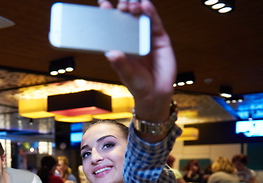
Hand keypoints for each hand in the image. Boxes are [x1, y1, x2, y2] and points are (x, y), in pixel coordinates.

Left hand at [101, 0, 175, 122]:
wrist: (156, 94)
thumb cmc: (139, 85)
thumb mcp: (126, 74)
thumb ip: (120, 64)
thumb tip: (110, 54)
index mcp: (122, 45)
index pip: (113, 26)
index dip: (108, 14)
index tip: (102, 4)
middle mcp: (133, 39)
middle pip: (127, 17)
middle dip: (123, 7)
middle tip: (121, 4)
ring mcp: (147, 37)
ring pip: (141, 17)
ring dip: (136, 7)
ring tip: (131, 4)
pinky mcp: (160, 38)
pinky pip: (155, 22)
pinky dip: (150, 13)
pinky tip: (145, 6)